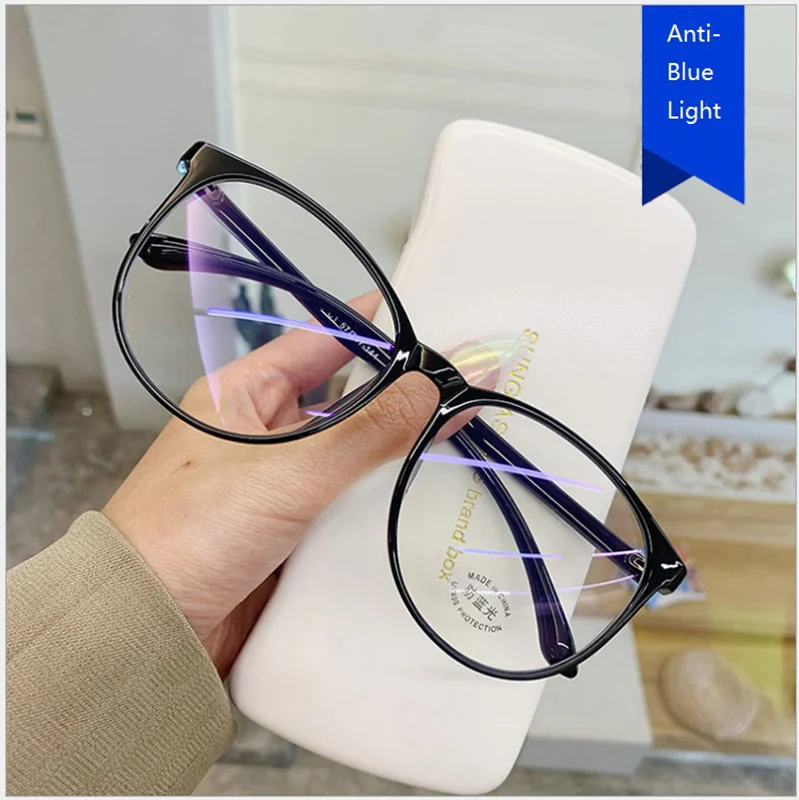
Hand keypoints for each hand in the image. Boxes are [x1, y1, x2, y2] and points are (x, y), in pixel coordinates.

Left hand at [104, 292, 439, 677]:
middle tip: (465, 386)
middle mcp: (263, 431)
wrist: (149, 631)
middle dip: (401, 395)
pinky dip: (383, 499)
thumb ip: (369, 430)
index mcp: (244, 393)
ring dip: (397, 451)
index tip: (437, 322)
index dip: (379, 329)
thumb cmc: (194, 531)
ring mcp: (279, 483)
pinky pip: (348, 501)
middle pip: (346, 399)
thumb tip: (439, 384)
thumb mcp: (290, 470)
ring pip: (352, 454)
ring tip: (464, 435)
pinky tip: (428, 494)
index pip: (322, 339)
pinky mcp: (292, 530)